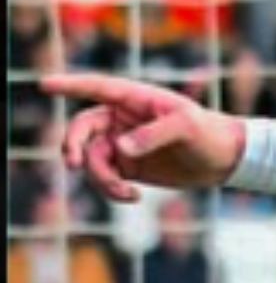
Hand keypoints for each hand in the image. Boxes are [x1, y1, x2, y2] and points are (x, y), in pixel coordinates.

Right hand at [45, 73, 247, 202]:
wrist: (224, 159)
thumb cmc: (209, 132)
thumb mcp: (188, 127)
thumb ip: (154, 134)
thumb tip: (120, 148)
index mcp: (135, 98)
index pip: (96, 88)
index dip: (70, 86)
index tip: (44, 85)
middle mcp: (121, 119)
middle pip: (82, 128)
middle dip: (73, 144)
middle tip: (75, 163)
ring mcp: (121, 143)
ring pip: (91, 158)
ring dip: (100, 178)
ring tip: (126, 193)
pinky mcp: (127, 166)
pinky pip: (104, 177)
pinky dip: (111, 190)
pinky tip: (133, 197)